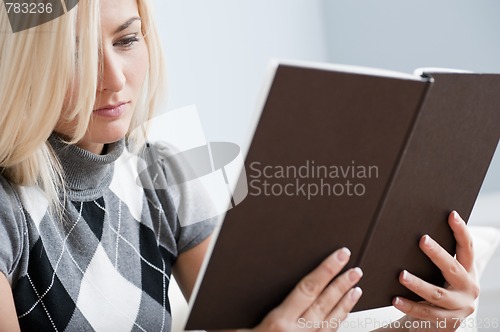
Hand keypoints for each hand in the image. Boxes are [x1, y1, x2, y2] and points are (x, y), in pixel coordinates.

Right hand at [245, 248, 362, 331]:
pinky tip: (344, 312)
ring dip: (345, 302)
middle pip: (324, 302)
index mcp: (279, 323)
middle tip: (355, 267)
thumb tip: (255, 286)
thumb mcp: (239, 327)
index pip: (308, 288)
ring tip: (357, 286)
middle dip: (341, 283)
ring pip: (331, 321)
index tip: (339, 256)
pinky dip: (339, 321)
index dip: (326, 270)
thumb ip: (256, 309)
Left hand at [393, 211, 478, 331]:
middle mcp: (468, 288)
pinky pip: (425, 313)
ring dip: (417, 283)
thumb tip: (412, 229)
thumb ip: (436, 257)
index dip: (461, 230)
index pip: (467, 248)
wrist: (441, 324)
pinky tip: (394, 299)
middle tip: (422, 239)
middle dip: (437, 253)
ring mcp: (458, 307)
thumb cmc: (437, 289)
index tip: (452, 214)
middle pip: (452, 268)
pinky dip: (409, 305)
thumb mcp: (442, 274)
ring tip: (401, 275)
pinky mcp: (446, 322)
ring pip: (436, 293)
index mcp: (468, 271)